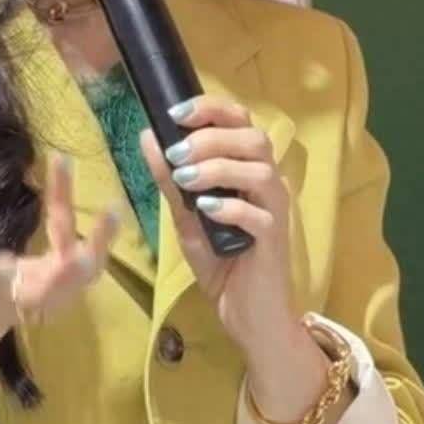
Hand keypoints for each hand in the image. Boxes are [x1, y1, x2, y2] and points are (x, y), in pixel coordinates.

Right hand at [0, 155, 119, 423]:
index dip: (9, 280)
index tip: (14, 260)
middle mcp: (18, 298)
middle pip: (59, 289)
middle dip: (78, 263)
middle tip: (98, 227)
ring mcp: (41, 293)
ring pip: (80, 274)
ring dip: (95, 241)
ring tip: (108, 205)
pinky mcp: (52, 282)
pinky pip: (78, 257)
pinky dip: (88, 232)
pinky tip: (81, 190)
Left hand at [140, 95, 298, 357]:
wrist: (247, 313)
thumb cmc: (222, 263)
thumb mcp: (186, 218)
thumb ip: (169, 180)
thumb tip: (147, 137)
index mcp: (248, 170)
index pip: (240, 121)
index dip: (210, 110)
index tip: (174, 114)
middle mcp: (268, 183)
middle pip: (254, 137)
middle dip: (210, 137)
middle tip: (177, 153)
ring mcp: (275, 210)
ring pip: (260, 170)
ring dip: (218, 167)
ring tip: (186, 180)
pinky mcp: (276, 239)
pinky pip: (260, 213)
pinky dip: (230, 206)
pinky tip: (206, 210)